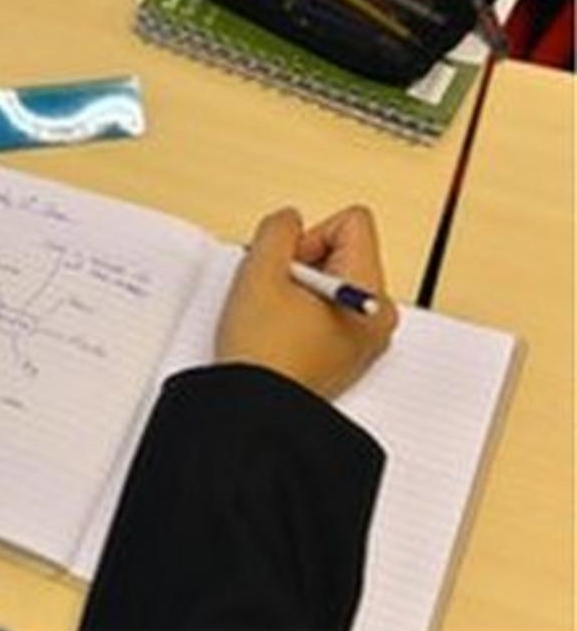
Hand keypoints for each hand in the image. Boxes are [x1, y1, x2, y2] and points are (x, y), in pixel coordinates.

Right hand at [216, 206, 398, 398]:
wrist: (254, 408)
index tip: (286, 269)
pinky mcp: (345, 353)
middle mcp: (378, 316)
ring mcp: (364, 338)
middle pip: (344, 252)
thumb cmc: (261, 354)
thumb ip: (277, 229)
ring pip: (332, 280)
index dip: (309, 236)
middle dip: (301, 264)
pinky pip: (328, 310)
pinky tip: (279, 332)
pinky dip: (300, 311)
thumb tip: (289, 222)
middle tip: (275, 294)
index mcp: (370, 293)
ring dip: (297, 288)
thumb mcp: (259, 272)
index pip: (353, 224)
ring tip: (275, 316)